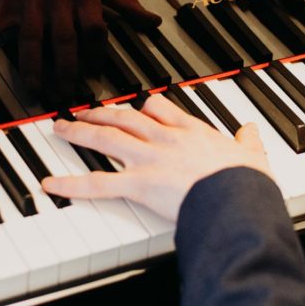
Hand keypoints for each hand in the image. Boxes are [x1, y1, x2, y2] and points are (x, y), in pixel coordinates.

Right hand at [0, 0, 160, 97]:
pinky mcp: (6, 5)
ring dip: (33, 69)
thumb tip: (153, 23)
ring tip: (35, 92)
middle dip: (67, 71)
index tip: (94, 77)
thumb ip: (126, 5)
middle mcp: (58, 2)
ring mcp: (30, 4)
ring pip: (33, 42)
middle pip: (65, 41)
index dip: (95, 55)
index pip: (94, 31)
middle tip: (67, 95)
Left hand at [41, 95, 271, 220]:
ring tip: (60, 128)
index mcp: (192, 132)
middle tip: (84, 111)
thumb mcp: (253, 156)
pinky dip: (71, 185)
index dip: (144, 108)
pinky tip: (51, 184)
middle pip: (125, 118)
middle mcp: (166, 140)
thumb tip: (252, 132)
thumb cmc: (247, 182)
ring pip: (106, 139)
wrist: (240, 198)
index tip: (136, 107)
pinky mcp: (140, 185)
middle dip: (102, 113)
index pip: (161, 109)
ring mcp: (149, 160)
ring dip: (80, 132)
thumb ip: (249, 143)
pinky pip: (98, 184)